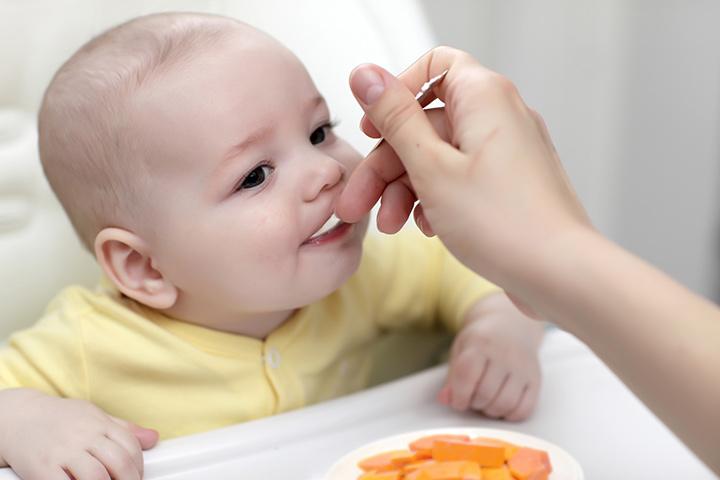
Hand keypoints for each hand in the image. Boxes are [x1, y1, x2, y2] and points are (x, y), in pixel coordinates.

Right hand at [0, 389, 157, 479]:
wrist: (19, 416)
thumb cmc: (60, 418)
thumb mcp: (94, 416)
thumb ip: (123, 429)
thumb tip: (152, 438)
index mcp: (99, 423)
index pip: (130, 446)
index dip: (138, 466)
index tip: (136, 477)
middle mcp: (84, 436)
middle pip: (118, 462)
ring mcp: (63, 451)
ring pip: (96, 476)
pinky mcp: (42, 467)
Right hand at [336, 47, 590, 309]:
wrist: (560, 274)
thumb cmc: (502, 222)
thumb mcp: (430, 167)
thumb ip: (394, 117)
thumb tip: (364, 73)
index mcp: (483, 97)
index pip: (433, 67)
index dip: (395, 94)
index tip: (371, 129)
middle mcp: (500, 116)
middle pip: (426, 124)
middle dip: (386, 164)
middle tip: (358, 203)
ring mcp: (507, 152)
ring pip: (440, 156)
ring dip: (406, 189)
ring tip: (391, 226)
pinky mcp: (509, 183)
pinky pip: (461, 178)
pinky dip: (436, 199)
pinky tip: (426, 229)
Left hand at [438, 293, 543, 420]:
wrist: (511, 324)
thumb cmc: (481, 340)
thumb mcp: (461, 349)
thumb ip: (452, 376)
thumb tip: (444, 400)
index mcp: (481, 342)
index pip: (467, 376)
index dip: (458, 395)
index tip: (457, 401)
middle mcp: (505, 354)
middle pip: (485, 393)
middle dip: (473, 403)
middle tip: (472, 398)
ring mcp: (523, 367)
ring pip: (505, 404)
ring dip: (490, 411)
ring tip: (485, 401)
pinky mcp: (536, 379)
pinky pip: (524, 409)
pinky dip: (510, 415)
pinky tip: (502, 405)